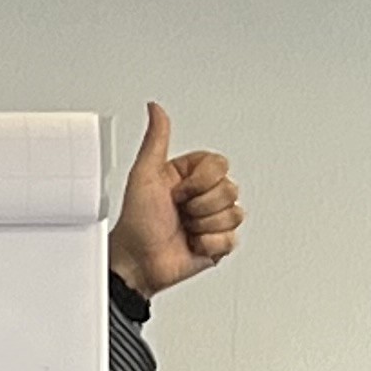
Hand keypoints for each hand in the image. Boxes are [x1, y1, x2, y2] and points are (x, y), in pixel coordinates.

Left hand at [109, 103, 240, 296]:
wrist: (137, 262)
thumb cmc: (136, 223)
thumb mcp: (143, 176)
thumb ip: (155, 140)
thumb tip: (155, 108)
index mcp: (191, 175)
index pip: (220, 165)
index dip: (199, 182)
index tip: (176, 192)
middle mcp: (204, 195)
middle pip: (230, 189)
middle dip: (200, 205)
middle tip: (179, 212)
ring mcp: (213, 220)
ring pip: (233, 214)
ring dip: (203, 225)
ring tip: (184, 228)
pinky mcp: (219, 244)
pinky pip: (231, 239)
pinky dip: (209, 244)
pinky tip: (192, 243)